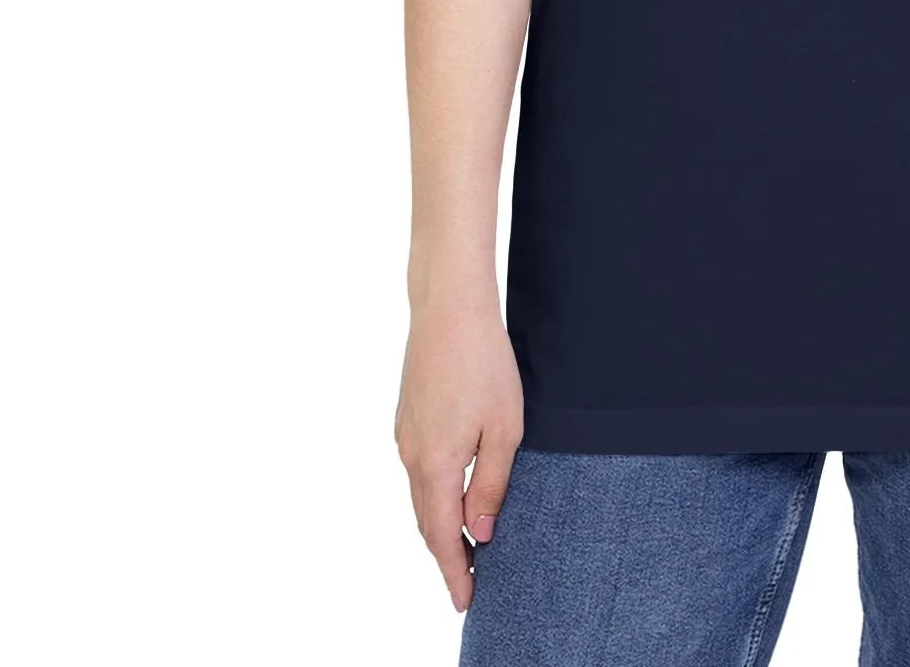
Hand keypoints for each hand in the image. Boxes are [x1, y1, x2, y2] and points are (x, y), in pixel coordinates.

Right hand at [394, 302, 525, 612]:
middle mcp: (411, 455)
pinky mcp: (408, 416)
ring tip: (470, 543)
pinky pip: (419, 469)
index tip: (466, 601)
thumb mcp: (504, 428)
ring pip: (422, 494)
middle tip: (471, 582)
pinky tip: (454, 491)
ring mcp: (405, 434)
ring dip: (442, 523)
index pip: (443, 537)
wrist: (449, 307)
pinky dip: (435, 493)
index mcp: (435, 464)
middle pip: (428, 521)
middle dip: (448, 554)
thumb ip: (491, 484)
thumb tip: (481, 533)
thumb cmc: (484, 362)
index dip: (455, 572)